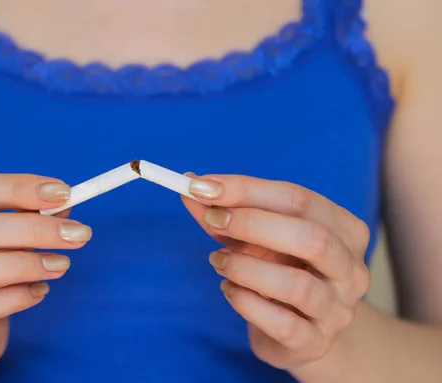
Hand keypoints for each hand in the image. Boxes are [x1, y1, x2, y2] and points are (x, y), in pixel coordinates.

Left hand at [183, 173, 370, 369]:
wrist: (302, 331)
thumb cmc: (280, 270)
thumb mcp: (253, 237)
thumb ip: (225, 212)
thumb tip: (192, 184)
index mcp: (344, 230)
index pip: (299, 199)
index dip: (248, 189)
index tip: (203, 185)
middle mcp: (350, 269)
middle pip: (312, 238)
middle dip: (252, 224)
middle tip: (212, 220)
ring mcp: (337, 310)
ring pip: (298, 286)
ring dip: (246, 268)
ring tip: (217, 261)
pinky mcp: (316, 344)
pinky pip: (282, 324)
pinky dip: (247, 303)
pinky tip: (229, 290)